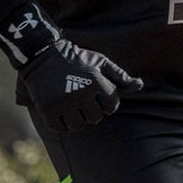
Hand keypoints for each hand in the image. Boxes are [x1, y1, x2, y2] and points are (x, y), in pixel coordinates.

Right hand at [19, 39, 143, 130]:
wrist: (42, 54)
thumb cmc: (76, 60)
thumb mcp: (100, 62)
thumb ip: (119, 76)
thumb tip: (140, 85)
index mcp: (96, 81)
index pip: (111, 107)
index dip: (105, 103)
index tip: (95, 94)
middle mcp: (80, 92)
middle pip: (95, 118)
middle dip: (89, 111)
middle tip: (79, 99)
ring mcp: (63, 101)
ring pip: (78, 126)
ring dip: (74, 119)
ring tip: (69, 105)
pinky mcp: (47, 108)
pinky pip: (59, 128)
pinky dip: (59, 122)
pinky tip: (57, 109)